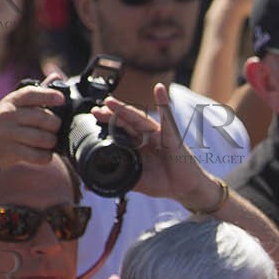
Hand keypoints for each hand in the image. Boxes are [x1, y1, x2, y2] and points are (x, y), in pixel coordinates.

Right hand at [0, 81, 64, 176]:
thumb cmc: (1, 125)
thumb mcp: (12, 106)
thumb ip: (36, 94)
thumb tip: (58, 76)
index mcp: (11, 101)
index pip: (32, 93)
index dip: (49, 95)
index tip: (61, 99)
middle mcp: (9, 114)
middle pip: (46, 118)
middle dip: (55, 126)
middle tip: (52, 130)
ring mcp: (9, 133)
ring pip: (45, 138)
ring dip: (51, 143)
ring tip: (47, 143)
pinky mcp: (11, 151)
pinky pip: (39, 155)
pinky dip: (45, 157)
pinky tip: (41, 154)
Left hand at [94, 83, 212, 205]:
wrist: (186, 190)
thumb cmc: (164, 183)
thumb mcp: (137, 182)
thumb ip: (119, 179)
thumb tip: (93, 185)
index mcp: (138, 146)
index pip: (120, 130)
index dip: (107, 123)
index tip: (92, 117)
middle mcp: (147, 137)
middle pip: (126, 122)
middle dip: (110, 115)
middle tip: (95, 110)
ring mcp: (159, 135)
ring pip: (139, 119)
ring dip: (125, 109)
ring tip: (110, 101)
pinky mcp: (172, 136)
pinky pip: (168, 118)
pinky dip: (164, 102)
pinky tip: (159, 88)